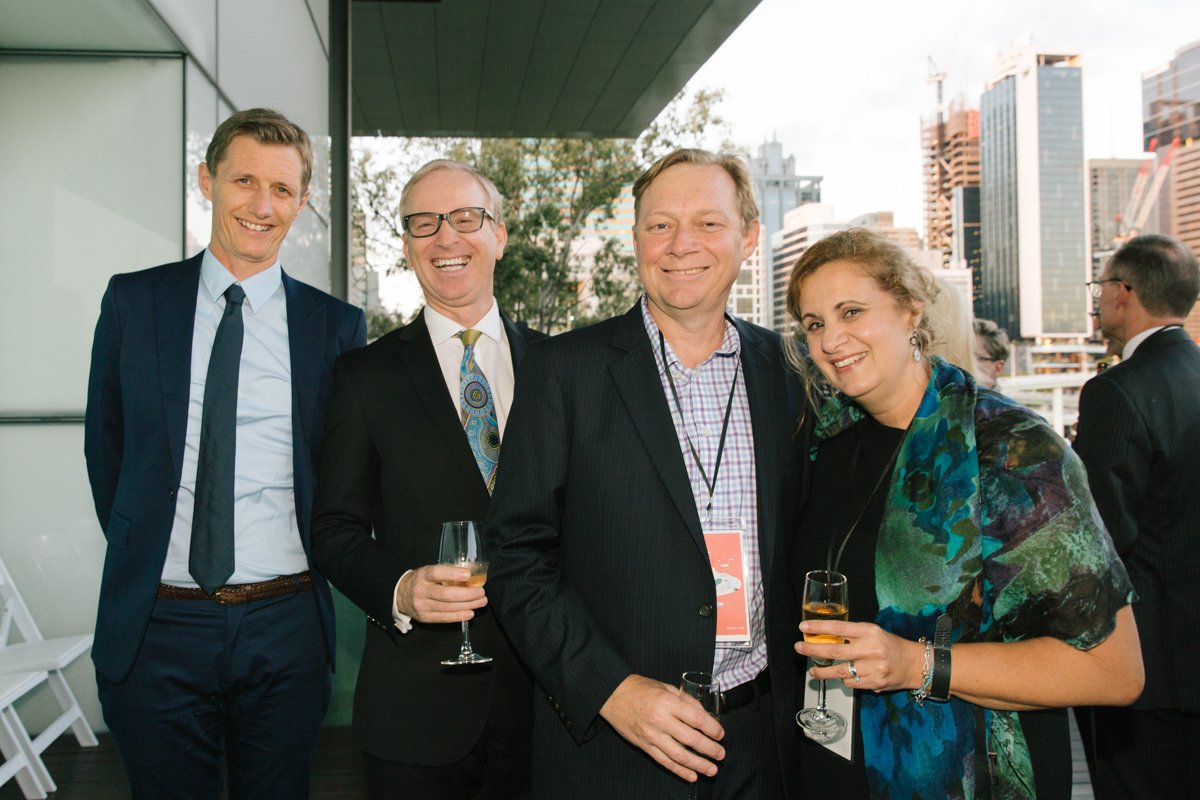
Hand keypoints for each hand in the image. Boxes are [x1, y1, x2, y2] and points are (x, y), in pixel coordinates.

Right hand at [395, 564, 486, 623]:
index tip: (468, 575)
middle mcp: (421, 591)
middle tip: (481, 592)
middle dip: (467, 594)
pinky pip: (444, 618)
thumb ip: (446, 572)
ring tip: (481, 602)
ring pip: (447, 607)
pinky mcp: (425, 618)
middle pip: (446, 594)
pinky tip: (470, 613)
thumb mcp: (429, 571)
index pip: (437, 573)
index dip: (452, 574)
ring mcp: (422, 606)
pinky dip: (459, 616)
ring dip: (468, 605)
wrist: (401, 595)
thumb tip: (471, 575)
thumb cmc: (421, 581)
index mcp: (423, 575)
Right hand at [599, 674, 724, 782]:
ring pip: (679, 756)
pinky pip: (665, 762)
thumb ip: (686, 700)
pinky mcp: (645, 746)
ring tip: (711, 770)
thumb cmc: (640, 688)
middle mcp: (660, 721)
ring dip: (698, 765)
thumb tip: (704, 714)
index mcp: (667, 703)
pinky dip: (679, 771)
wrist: (612, 696)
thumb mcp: (665, 686)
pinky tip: (692, 776)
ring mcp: (652, 736)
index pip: (696, 718)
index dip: (712, 728)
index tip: (720, 734)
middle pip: (691, 740)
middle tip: (721, 754)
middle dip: (710, 749)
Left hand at [794, 620, 924, 692]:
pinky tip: (841, 676)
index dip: (819, 627)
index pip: (839, 628)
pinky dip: (843, 679)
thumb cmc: (890, 645)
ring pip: (840, 671)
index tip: (803, 628)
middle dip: (812, 649)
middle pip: (834, 650)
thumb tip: (826, 637)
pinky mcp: (874, 683)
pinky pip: (851, 682)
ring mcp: (872, 668)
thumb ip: (853, 635)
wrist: (914, 664)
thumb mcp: (873, 632)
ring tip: (812, 671)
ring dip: (822, 671)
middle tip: (799, 647)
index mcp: (870, 632)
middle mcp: (870, 649)